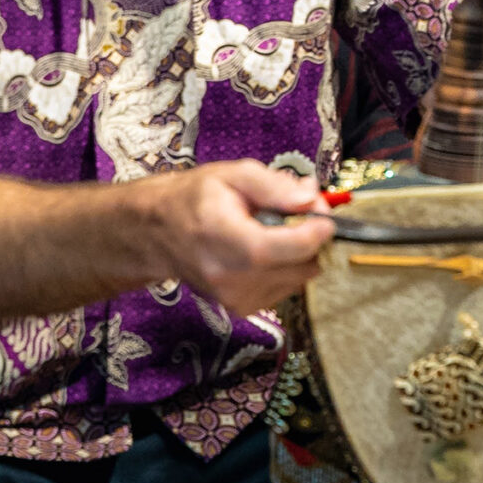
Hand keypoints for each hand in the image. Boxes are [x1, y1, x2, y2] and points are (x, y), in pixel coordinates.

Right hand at [143, 160, 333, 315]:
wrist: (158, 233)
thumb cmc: (195, 199)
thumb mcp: (234, 174)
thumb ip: (275, 186)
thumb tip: (311, 200)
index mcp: (225, 239)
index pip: (288, 248)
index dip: (316, 230)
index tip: (324, 213)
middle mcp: (229, 276)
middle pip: (301, 264)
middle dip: (310, 237)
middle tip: (297, 213)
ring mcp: (234, 297)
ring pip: (300, 277)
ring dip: (299, 252)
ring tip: (274, 230)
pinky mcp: (240, 308)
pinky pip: (287, 287)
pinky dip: (286, 268)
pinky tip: (265, 251)